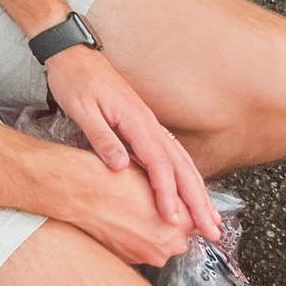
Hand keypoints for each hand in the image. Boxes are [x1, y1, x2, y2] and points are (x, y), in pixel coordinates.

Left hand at [44, 45, 220, 241]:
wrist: (73, 54)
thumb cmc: (74, 80)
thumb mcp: (81, 109)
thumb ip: (102, 138)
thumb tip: (121, 168)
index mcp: (136, 121)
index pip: (158, 165)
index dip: (168, 194)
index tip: (173, 219)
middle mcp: (149, 123)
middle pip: (181, 167)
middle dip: (198, 201)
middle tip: (212, 231)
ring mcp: (150, 124)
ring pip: (182, 162)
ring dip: (198, 192)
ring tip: (211, 219)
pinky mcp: (144, 125)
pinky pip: (172, 155)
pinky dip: (186, 176)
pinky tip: (191, 191)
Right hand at [56, 154, 196, 267]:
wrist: (80, 192)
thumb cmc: (114, 179)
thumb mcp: (154, 180)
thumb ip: (177, 196)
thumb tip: (184, 203)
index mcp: (181, 223)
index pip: (197, 222)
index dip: (190, 211)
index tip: (189, 210)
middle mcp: (168, 245)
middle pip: (178, 236)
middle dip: (170, 223)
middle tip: (153, 205)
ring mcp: (147, 255)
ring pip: (157, 242)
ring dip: (151, 231)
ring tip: (134, 209)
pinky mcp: (129, 260)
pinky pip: (138, 248)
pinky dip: (134, 237)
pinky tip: (123, 219)